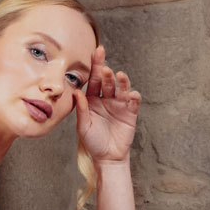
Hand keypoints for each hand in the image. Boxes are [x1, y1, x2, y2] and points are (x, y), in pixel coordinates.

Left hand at [73, 45, 141, 163]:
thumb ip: (81, 110)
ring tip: (119, 76)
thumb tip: (76, 92)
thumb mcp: (83, 126)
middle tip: (105, 67)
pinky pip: (133, 102)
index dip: (96, 65)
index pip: (94, 79)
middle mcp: (106, 99)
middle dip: (107, 73)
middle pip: (107, 81)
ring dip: (121, 81)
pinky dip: (134, 97)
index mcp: (92, 99)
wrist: (107, 157)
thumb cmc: (93, 142)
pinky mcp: (130, 113)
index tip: (97, 51)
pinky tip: (131, 95)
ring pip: (121, 88)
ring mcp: (119, 105)